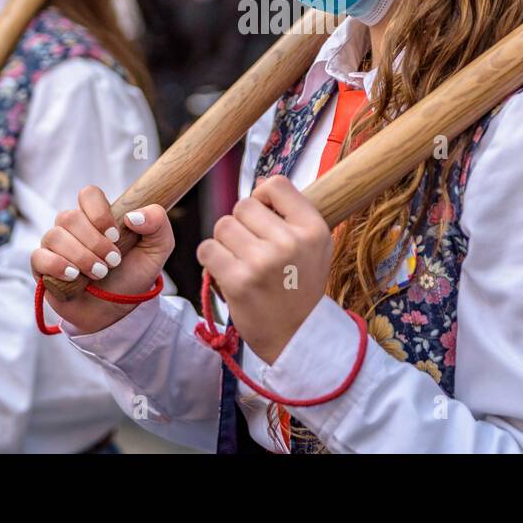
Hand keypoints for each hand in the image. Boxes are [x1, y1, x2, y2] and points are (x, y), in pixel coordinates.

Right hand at [31, 186, 173, 333]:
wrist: (117, 311)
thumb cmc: (134, 275)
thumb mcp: (157, 249)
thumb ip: (157, 223)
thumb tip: (134, 215)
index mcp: (97, 216)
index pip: (88, 194)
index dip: (99, 212)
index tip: (116, 235)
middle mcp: (73, 227)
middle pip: (70, 217)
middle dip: (94, 242)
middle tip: (113, 262)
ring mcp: (55, 245)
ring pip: (54, 236)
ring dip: (80, 256)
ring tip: (99, 274)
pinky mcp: (42, 267)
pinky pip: (38, 257)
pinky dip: (57, 265)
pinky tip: (74, 276)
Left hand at [198, 175, 332, 364]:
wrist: (297, 336)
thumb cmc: (300, 286)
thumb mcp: (315, 245)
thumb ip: (293, 213)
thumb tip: (259, 186)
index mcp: (313, 229)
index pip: (275, 185)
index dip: (262, 198)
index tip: (264, 217)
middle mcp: (290, 242)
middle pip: (243, 205)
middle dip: (241, 224)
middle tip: (252, 248)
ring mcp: (263, 262)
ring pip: (222, 226)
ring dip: (225, 242)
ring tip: (241, 262)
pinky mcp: (238, 281)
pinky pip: (207, 249)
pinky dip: (211, 259)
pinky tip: (227, 272)